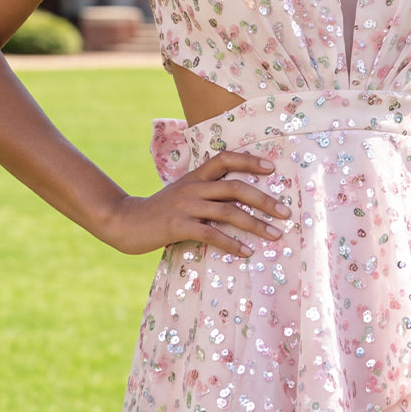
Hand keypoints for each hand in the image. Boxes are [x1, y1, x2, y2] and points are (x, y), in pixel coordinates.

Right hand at [104, 151, 291, 256]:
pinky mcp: (177, 225)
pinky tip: (246, 252)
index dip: (249, 161)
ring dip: (256, 224)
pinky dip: (232, 244)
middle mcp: (193, 187)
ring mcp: (185, 205)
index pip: (225, 159)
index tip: (272, 169)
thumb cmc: (159, 211)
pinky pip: (211, 234)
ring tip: (275, 235)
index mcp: (195, 176)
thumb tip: (238, 201)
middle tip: (286, 213)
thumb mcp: (182, 194)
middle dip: (264, 200)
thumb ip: (206, 192)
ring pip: (228, 211)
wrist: (125, 221)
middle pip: (235, 187)